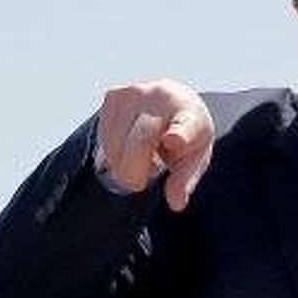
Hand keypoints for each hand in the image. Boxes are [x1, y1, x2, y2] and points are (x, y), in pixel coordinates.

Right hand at [96, 79, 214, 211]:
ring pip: (117, 142)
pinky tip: (128, 144)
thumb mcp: (193, 159)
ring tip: (140, 156)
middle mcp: (163, 98)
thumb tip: (176, 204)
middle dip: (134, 170)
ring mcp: (136, 93)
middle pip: (141, 142)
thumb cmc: (186, 137)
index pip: (185, 128)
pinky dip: (113, 150)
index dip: (179, 135)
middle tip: (138, 184)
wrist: (173, 99)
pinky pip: (104, 136)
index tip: (174, 140)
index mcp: (190, 115)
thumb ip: (184, 181)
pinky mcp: (113, 95)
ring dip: (123, 161)